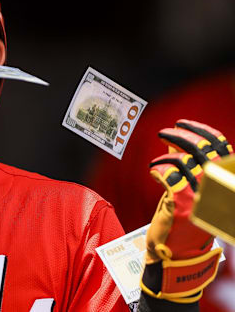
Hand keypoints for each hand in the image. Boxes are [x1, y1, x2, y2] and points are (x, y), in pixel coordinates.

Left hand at [141, 119, 232, 302]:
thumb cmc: (183, 219)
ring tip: (156, 162)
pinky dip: (158, 169)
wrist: (178, 254)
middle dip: (181, 135)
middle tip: (163, 132)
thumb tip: (174, 139)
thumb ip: (184, 163)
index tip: (182, 122)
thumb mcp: (189, 188)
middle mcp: (217, 188)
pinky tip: (153, 172)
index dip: (201, 130)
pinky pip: (170, 177)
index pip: (220, 146)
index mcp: (223, 182)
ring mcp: (202, 197)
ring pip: (184, 161)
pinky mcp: (183, 206)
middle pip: (201, 149)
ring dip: (165, 156)